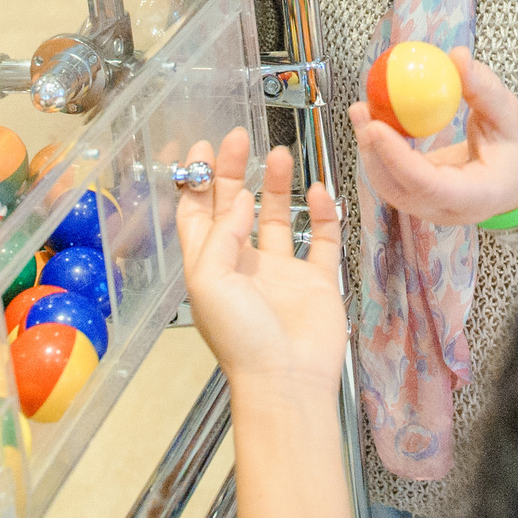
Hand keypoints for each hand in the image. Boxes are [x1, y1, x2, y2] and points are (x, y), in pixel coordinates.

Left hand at [177, 130, 347, 396]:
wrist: (287, 380)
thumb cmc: (241, 338)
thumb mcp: (209, 280)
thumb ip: (222, 233)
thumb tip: (239, 197)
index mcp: (210, 266)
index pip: (197, 214)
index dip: (197, 180)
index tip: (203, 146)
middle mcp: (243, 266)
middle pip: (235, 207)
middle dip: (234, 171)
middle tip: (240, 137)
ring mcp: (281, 273)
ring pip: (276, 217)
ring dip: (276, 185)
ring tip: (280, 153)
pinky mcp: (316, 282)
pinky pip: (319, 240)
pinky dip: (320, 215)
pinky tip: (317, 193)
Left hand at [349, 49, 517, 227]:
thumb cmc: (517, 149)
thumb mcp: (511, 116)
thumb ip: (485, 90)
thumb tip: (457, 57)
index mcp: (476, 196)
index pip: (428, 185)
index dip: (397, 158)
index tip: (376, 125)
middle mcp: (449, 210)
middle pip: (399, 190)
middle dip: (373, 151)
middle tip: (361, 109)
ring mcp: (431, 209)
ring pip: (389, 187)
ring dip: (369, 149)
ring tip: (361, 109)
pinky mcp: (419, 198)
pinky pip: (392, 178)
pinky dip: (379, 151)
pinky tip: (373, 120)